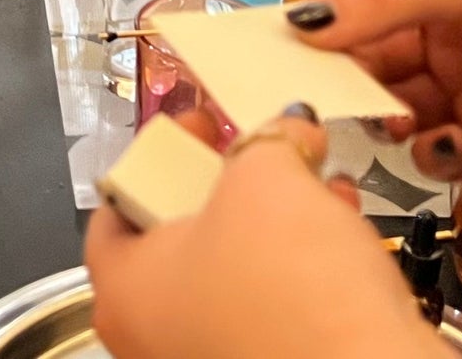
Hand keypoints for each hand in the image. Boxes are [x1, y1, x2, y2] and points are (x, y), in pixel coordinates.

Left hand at [89, 114, 443, 358]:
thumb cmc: (292, 281)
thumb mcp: (269, 182)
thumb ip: (268, 143)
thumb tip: (290, 127)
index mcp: (122, 290)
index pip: (118, 204)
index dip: (162, 152)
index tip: (205, 124)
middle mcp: (152, 339)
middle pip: (181, 237)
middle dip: (233, 185)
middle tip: (264, 153)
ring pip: (236, 274)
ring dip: (278, 223)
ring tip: (320, 183)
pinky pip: (273, 310)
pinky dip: (300, 272)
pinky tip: (344, 237)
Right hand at [293, 0, 461, 179]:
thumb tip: (306, 18)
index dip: (314, 22)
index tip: (271, 46)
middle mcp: (446, 34)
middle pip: (364, 58)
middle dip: (338, 75)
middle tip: (317, 93)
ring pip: (392, 108)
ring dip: (379, 115)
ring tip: (389, 117)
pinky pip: (436, 156)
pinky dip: (426, 154)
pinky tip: (441, 144)